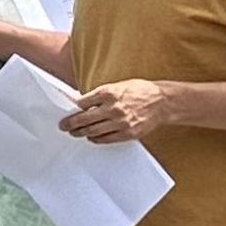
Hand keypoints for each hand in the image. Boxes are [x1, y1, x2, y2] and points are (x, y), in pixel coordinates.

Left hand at [62, 77, 182, 144]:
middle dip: (71, 124)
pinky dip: (96, 139)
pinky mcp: (127, 133)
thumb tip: (84, 102)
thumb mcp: (118, 86)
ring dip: (81, 133)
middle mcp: (112, 108)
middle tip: (63, 126)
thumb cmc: (140, 91)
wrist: (162, 102)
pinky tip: (91, 137)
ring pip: (93, 131)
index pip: (83, 103)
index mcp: (108, 93)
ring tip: (74, 133)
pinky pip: (106, 139)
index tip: (69, 111)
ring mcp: (120, 122)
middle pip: (84, 119)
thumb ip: (101, 95)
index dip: (74, 108)